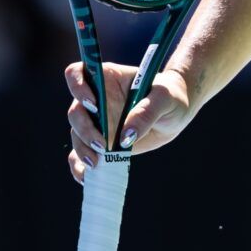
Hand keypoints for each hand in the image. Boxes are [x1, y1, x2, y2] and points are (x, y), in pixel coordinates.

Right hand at [65, 61, 196, 183]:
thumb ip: (146, 112)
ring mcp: (96, 122)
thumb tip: (126, 136)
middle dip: (84, 129)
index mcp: (107, 78)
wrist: (175, 114)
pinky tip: (85, 177)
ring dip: (82, 150)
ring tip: (97, 164)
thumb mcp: (164, 98)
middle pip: (75, 111)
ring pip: (76, 135)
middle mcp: (96, 99)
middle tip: (103, 145)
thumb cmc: (170, 96)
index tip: (93, 105)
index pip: (77, 74)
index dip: (77, 87)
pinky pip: (80, 154)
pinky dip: (79, 166)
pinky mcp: (100, 142)